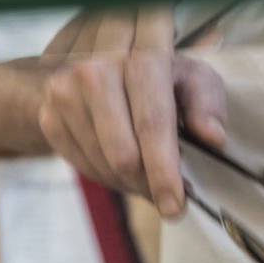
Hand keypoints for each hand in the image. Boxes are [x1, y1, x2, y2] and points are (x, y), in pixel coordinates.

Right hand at [37, 9, 226, 217]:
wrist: (100, 67)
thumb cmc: (158, 78)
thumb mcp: (192, 80)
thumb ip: (207, 104)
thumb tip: (213, 138)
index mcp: (141, 57)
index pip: (152, 123)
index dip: (163, 171)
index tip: (175, 205)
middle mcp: (97, 70)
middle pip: (124, 154)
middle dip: (148, 185)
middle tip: (165, 195)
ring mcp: (67, 92)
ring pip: (103, 166)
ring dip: (129, 183)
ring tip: (145, 172)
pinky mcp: (50, 115)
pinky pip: (83, 167)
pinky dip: (107, 176)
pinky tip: (120, 164)